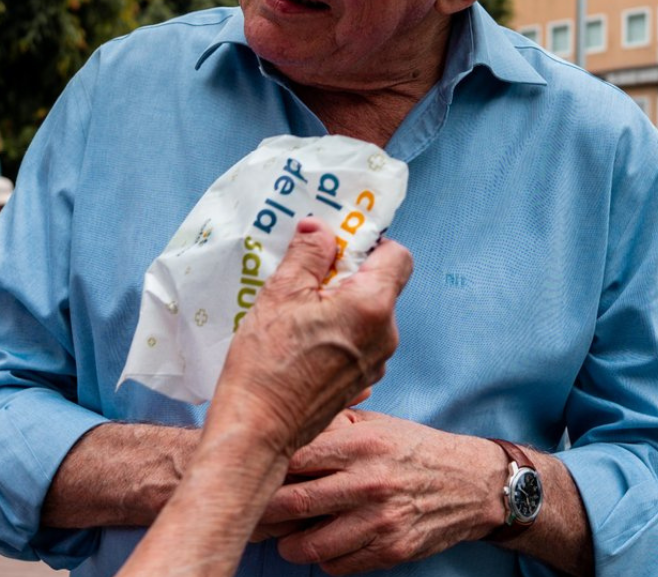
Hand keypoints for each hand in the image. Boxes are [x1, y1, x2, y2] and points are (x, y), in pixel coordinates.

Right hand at [205, 220, 411, 461]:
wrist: (259, 429)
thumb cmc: (267, 361)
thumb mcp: (281, 293)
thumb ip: (308, 253)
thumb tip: (321, 229)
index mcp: (373, 306)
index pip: (398, 256)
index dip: (370, 244)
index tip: (337, 246)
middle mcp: (386, 336)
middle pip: (381, 286)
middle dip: (348, 275)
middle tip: (308, 277)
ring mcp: (377, 363)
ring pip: (369, 316)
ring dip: (342, 306)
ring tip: (299, 312)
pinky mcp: (362, 382)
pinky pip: (360, 343)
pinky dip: (339, 333)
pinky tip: (304, 342)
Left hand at [258, 412, 500, 573]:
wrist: (472, 483)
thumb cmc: (415, 451)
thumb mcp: (376, 426)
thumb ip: (331, 427)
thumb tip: (282, 434)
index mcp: (360, 444)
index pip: (293, 459)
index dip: (264, 471)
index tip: (252, 478)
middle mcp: (368, 482)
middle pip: (292, 503)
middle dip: (264, 515)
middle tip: (253, 516)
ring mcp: (381, 520)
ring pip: (310, 545)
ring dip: (290, 545)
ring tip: (288, 537)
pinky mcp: (392, 549)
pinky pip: (338, 565)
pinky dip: (324, 559)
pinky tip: (327, 544)